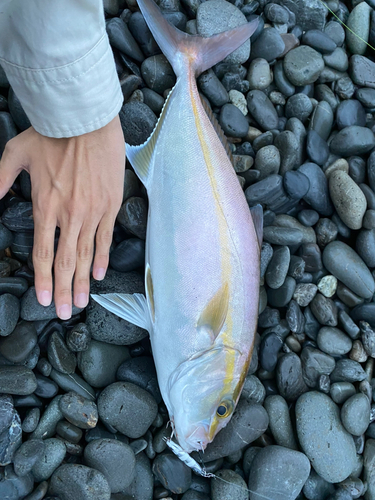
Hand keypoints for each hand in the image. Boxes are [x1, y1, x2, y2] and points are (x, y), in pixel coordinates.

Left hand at [0, 116, 124, 318]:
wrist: (87, 121)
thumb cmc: (51, 135)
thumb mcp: (14, 153)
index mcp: (45, 206)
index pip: (42, 253)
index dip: (42, 280)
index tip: (42, 299)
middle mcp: (70, 215)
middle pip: (65, 261)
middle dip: (63, 290)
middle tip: (63, 312)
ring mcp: (93, 212)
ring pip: (86, 255)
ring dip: (82, 282)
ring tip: (80, 302)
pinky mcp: (110, 205)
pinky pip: (106, 238)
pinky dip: (102, 258)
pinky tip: (98, 275)